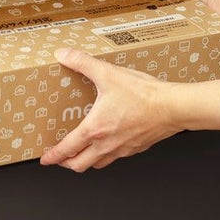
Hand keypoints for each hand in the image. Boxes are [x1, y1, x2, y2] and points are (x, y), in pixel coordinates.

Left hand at [40, 48, 181, 171]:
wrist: (174, 107)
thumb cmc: (144, 95)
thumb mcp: (108, 73)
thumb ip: (83, 63)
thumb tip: (63, 55)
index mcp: (95, 129)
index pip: (67, 149)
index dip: (53, 156)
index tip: (45, 159)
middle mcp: (106, 144)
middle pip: (80, 165)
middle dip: (67, 163)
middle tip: (60, 158)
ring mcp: (122, 149)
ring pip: (98, 164)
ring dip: (86, 161)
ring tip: (81, 153)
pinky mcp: (136, 148)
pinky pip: (116, 157)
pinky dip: (105, 155)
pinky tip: (107, 143)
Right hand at [142, 0, 219, 32]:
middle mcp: (181, 12)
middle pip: (158, 14)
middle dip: (146, 15)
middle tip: (134, 15)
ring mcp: (184, 25)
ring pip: (165, 27)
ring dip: (155, 28)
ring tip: (143, 27)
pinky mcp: (188, 36)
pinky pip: (175, 37)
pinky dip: (167, 38)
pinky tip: (159, 37)